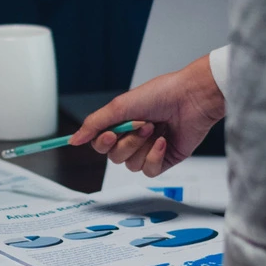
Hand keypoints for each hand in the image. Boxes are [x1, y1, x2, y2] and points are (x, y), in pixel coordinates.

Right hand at [70, 55, 224, 175]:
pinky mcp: (165, 159)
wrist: (192, 98)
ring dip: (142, 147)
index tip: (111, 134)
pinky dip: (155, 156)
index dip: (103, 143)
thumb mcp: (120, 106)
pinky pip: (149, 170)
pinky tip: (164, 141)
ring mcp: (149, 149)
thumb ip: (95, 124)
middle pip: (114, 157)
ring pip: (130, 165)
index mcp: (121, 123)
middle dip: (127, 142)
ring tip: (156, 129)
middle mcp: (133, 137)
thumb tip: (73, 140)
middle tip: (142, 125)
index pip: (100, 144)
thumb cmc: (160, 94)